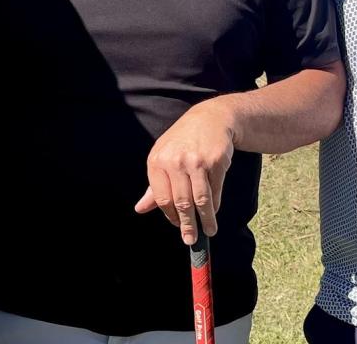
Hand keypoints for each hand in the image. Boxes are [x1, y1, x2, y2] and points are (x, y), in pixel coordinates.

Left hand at [135, 99, 236, 244]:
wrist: (211, 118)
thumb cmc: (183, 141)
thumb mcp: (163, 158)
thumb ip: (154, 186)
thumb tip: (140, 209)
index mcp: (157, 161)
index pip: (162, 198)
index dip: (170, 216)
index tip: (177, 225)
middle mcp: (175, 161)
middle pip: (182, 202)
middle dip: (187, 224)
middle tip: (190, 239)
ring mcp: (197, 161)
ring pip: (200, 199)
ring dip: (205, 219)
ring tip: (208, 231)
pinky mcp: (216, 161)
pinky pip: (215, 190)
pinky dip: (215, 205)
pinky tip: (214, 212)